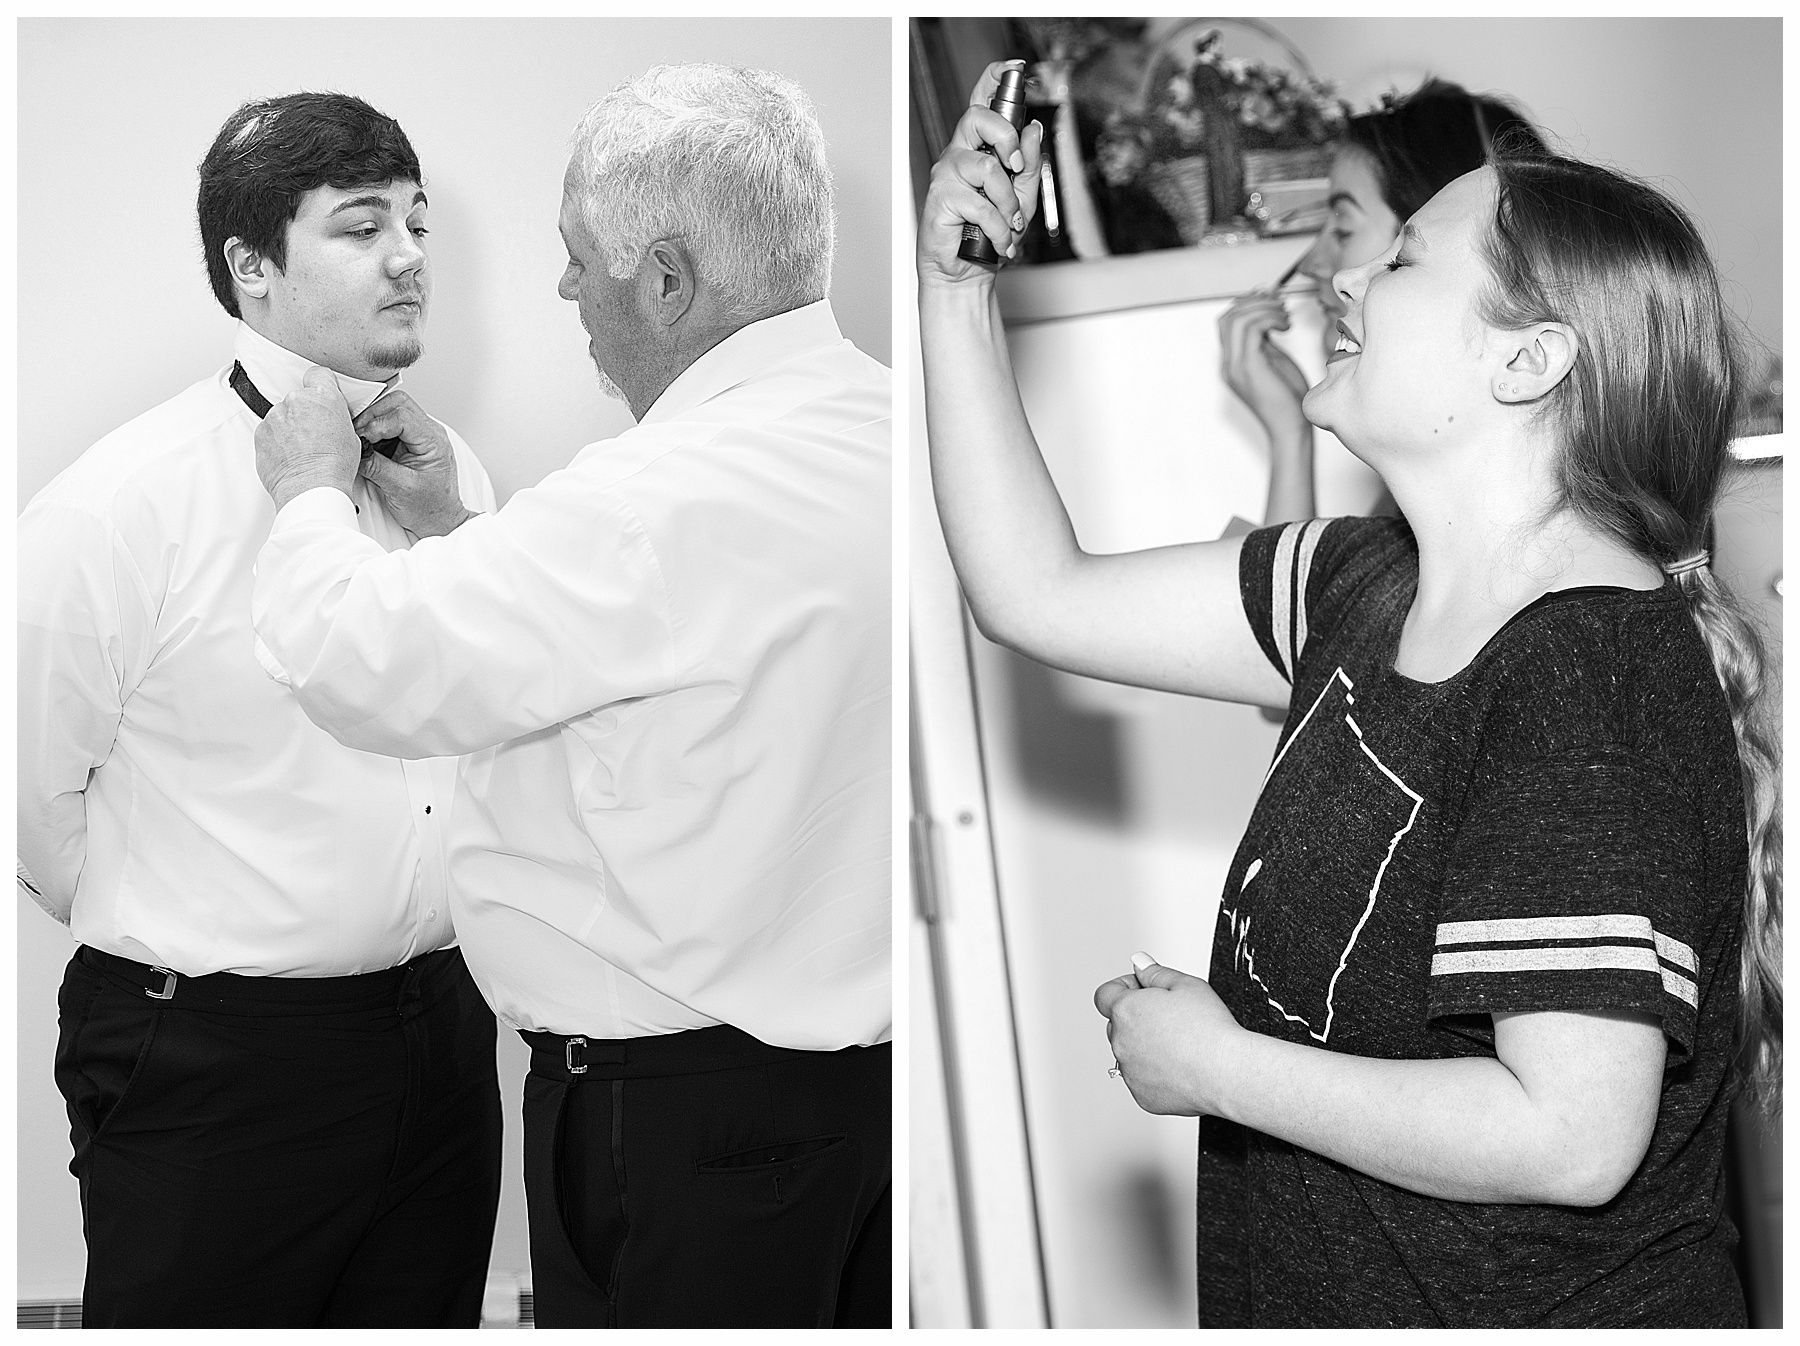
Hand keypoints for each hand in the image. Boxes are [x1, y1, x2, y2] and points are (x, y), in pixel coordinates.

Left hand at [255, 367, 361, 510]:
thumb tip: (329, 419)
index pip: (318, 374)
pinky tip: (289, 456)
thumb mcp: (351, 435)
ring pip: (282, 416)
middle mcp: (296, 401)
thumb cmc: (334, 467)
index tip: (319, 395)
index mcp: (323, 397)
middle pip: (299, 398)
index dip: (319, 385)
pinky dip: (276, 441)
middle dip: (304, 413)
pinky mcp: (260, 432)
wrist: (311, 488)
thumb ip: (335, 417)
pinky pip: (269, 432)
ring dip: (288, 428)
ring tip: (301, 450)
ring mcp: (275, 416)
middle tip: (314, 435)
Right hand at [352, 391, 477, 537]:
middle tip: (356, 433)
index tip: (360, 438)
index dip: (376, 424)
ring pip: (392, 409)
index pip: (401, 416)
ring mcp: (420, 435)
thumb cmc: (429, 508)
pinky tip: (366, 443)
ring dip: (372, 420)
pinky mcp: (409, 441)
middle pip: (397, 403)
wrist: (439, 520)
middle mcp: (429, 433)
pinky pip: (389, 423)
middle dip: (372, 414)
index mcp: (433, 441)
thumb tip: (355, 449)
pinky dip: (374, 429)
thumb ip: (375, 466)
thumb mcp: (399, 489)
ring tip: (360, 439)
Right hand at [917, 60, 1047, 287]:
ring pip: (987, 168)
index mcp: (978, 147)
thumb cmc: (990, 233)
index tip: (1014, 68)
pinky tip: (1000, 239)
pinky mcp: (940, 199)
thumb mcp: (1022, 196)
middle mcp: (959, 154)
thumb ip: (1028, 163)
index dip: (995, 79)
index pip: (982, 102)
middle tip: (1015, 167)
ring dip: (1007, 202)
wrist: (967, 271)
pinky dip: (999, 227)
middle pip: (978, 117)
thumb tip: (1033, 130)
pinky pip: (980, 204)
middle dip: (1006, 138)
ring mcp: (947, 174)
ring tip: (1009, 223)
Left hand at [1094, 955, 1243, 1116]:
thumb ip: (1154, 972)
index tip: (1143, 990)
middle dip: (1137, 1018)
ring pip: (1130, 1054)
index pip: (1105, 995)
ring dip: (1146, 1047)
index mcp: (1125, 1011)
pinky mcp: (1143, 1096)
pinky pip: (1143, 1080)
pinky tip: (1181, 1067)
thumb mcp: (1185, 984)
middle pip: (1118, 1025)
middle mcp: (1121, 1043)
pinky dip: (1156, 1074)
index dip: (1124, 988)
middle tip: (1170, 1018)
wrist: (1227, 1073)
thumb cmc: (1210, 1030)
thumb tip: (1139, 965)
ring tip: (1180, 1045)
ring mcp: (1130, 1072)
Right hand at [1218, 290, 1312, 439]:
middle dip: (1254, 301)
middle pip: (1228, 317)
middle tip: (1278, 301)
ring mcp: (1235, 366)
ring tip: (1284, 314)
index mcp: (1232, 363)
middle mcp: (1229, 364)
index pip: (1227, 323)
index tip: (1270, 298)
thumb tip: (1268, 317)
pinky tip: (1285, 325)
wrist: (1290, 427)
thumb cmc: (1287, 400)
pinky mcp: (1249, 367)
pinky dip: (1270, 318)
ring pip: (1237, 319)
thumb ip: (1265, 342)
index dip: (1247, 303)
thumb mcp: (1274, 362)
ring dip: (1264, 308)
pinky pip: (1252, 329)